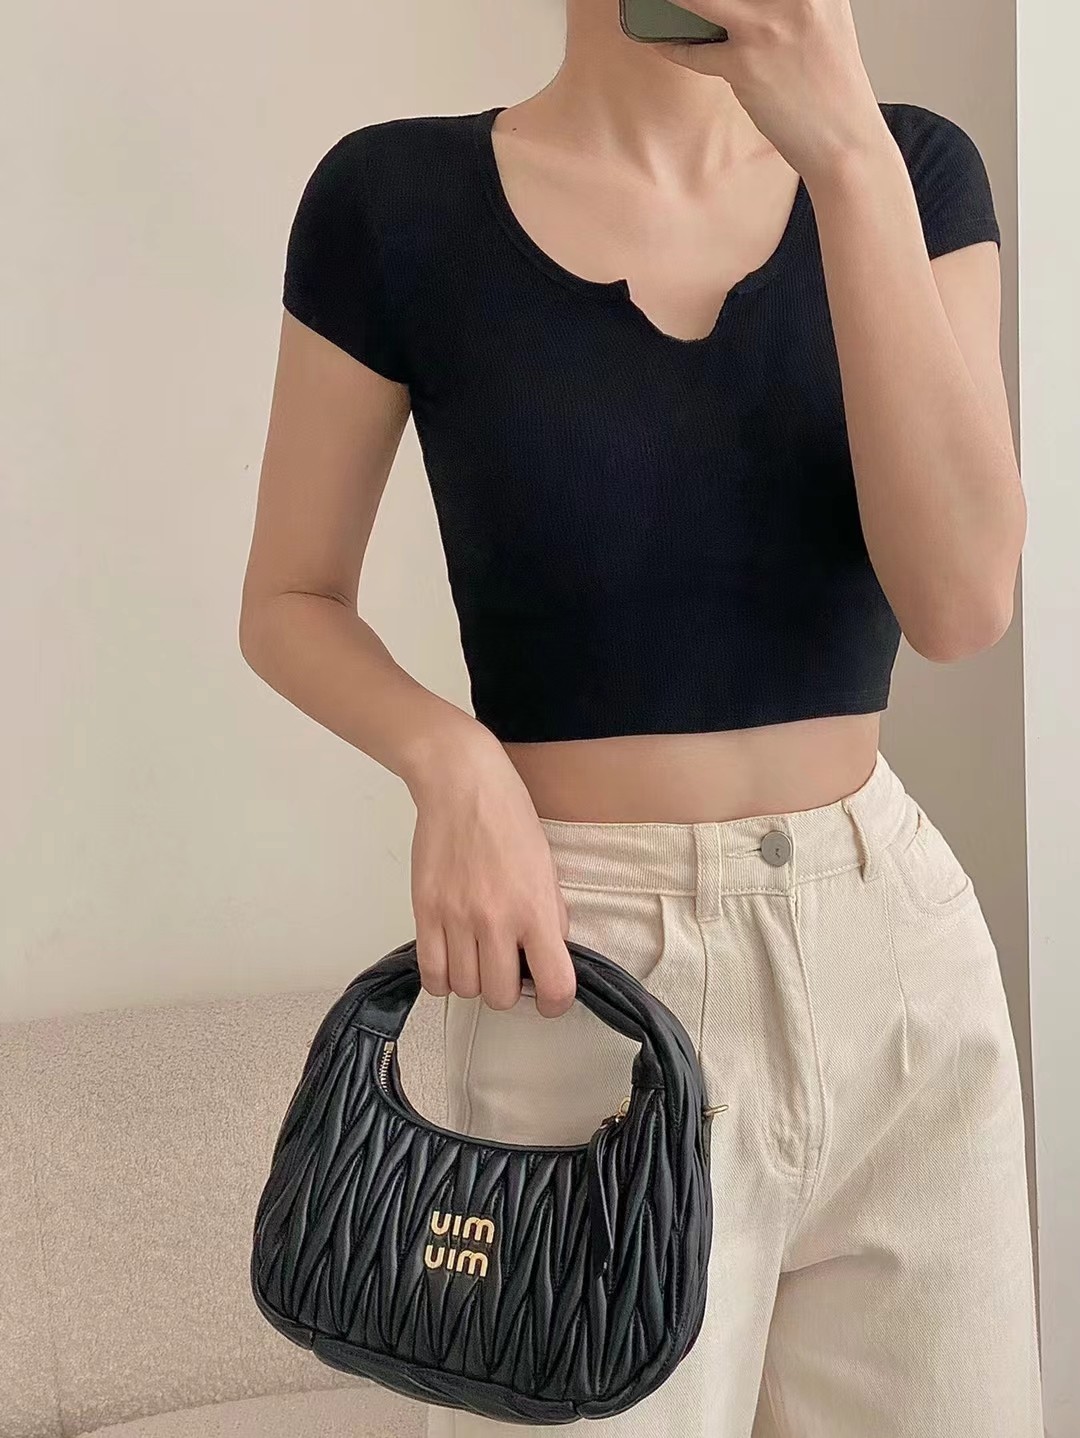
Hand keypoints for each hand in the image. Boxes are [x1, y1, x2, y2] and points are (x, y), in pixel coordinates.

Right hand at [407, 732, 575, 1017]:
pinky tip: (452, 960)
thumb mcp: (547, 868)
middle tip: (508, 967)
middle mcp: (496, 920)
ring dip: (474, 981)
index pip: (554, 985)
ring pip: (464, 989)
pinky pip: (431, 974)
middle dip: (508, 990)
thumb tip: (546, 957)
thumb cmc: (509, 818)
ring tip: (478, 957)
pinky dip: (442, 978)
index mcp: (536, 909)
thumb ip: (549, 917)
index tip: (548, 995)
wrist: (463, 785)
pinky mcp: (425, 912)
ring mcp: (456, 918)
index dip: (554, 1001)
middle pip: (500, 996)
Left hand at [651, 0, 891, 183]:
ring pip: (701, 0)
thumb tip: (742, 2)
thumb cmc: (831, 87)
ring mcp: (767, 27)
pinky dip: (672, 45)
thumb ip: (793, 2)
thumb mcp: (826, 22)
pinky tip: (658, 40)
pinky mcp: (746, 64)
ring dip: (672, 0)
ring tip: (655, 1)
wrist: (844, 140)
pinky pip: (694, 50)